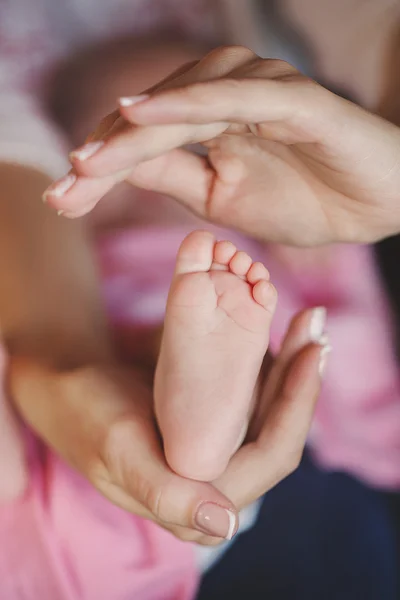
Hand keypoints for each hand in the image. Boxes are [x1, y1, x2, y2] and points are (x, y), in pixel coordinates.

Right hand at [8, 308, 326, 544]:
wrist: (67, 386)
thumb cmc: (88, 417)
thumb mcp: (120, 451)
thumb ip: (168, 494)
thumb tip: (225, 525)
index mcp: (200, 505)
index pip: (271, 457)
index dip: (298, 407)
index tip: (311, 354)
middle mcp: (218, 481)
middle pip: (279, 429)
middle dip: (301, 379)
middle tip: (314, 328)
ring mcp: (218, 449)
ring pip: (271, 409)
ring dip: (290, 366)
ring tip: (306, 323)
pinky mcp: (213, 423)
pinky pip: (252, 395)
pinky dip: (268, 363)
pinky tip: (278, 332)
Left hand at [45, 46, 399, 245]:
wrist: (376, 205)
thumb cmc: (307, 198)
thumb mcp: (224, 198)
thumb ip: (175, 175)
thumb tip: (119, 167)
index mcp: (212, 121)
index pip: (145, 139)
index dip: (101, 168)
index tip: (62, 200)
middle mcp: (230, 95)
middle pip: (152, 117)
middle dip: (103, 155)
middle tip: (62, 190)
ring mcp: (261, 91)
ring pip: (182, 103)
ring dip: (132, 131)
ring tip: (87, 162)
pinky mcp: (292, 97)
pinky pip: (232, 96)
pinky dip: (186, 102)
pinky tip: (140, 112)